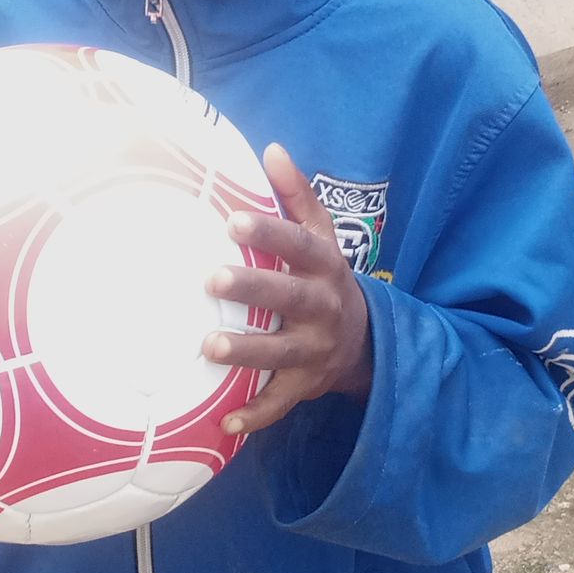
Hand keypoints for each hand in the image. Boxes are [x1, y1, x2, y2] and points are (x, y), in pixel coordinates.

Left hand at [203, 143, 372, 438]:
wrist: (365, 342)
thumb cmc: (325, 279)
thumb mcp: (322, 237)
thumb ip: (297, 196)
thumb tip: (272, 149)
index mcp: (325, 267)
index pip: (299, 245)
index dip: (269, 232)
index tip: (232, 220)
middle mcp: (323, 308)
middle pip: (289, 297)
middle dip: (252, 287)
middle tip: (211, 277)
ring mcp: (315, 350)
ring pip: (281, 352)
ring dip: (247, 351)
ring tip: (208, 345)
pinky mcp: (306, 385)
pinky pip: (281, 403)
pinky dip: (255, 416)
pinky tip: (225, 423)